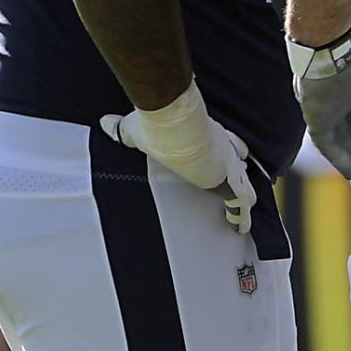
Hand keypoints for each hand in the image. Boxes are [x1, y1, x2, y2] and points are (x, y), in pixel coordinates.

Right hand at [100, 84, 256, 231]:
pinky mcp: (231, 185)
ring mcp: (230, 168)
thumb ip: (121, 129)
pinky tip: (241, 227)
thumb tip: (105, 123)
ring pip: (245, 184)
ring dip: (244, 196)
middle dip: (238, 173)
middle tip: (237, 182)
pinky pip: (242, 204)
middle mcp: (222, 151)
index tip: (232, 156)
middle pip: (239, 163)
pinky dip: (241, 216)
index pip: (226, 145)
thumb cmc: (159, 127)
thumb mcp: (136, 129)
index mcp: (207, 136)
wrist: (175, 130)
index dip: (230, 150)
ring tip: (243, 210)